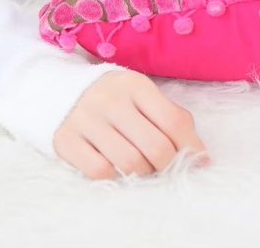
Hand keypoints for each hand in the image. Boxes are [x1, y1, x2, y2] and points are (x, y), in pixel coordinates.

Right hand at [53, 69, 209, 179]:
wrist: (58, 91)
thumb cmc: (113, 99)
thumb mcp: (142, 96)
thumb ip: (171, 118)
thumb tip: (201, 157)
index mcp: (134, 84)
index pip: (174, 122)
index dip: (191, 148)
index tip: (197, 161)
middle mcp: (109, 99)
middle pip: (156, 148)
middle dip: (167, 165)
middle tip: (163, 166)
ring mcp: (85, 119)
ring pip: (130, 164)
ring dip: (142, 173)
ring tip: (140, 165)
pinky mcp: (66, 139)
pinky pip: (100, 171)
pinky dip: (113, 175)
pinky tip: (113, 164)